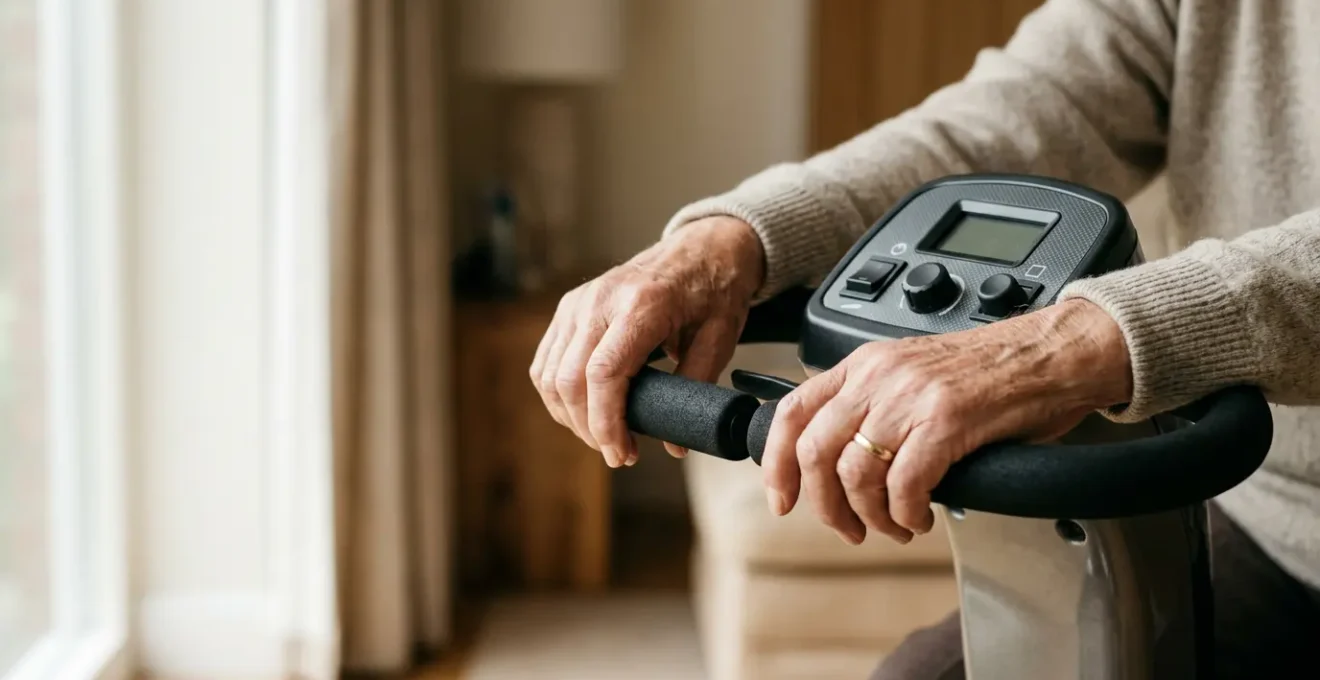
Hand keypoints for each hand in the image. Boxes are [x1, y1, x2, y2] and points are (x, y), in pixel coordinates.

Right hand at [531, 216, 764, 467]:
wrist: (702, 247)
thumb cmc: (713, 290)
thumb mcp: (719, 339)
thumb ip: (695, 389)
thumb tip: (674, 445)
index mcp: (641, 305)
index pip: (603, 373)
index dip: (606, 423)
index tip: (622, 453)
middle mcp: (600, 300)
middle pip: (569, 379)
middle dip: (588, 428)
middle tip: (618, 454)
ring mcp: (579, 301)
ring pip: (549, 374)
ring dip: (570, 416)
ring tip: (602, 437)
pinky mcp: (569, 306)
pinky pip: (547, 361)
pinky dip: (558, 394)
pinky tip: (582, 412)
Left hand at [760, 298, 1131, 544]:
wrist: (1051, 354)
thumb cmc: (993, 372)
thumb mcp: (913, 375)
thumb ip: (872, 406)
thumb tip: (840, 463)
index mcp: (865, 364)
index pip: (793, 410)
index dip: (776, 462)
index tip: (782, 499)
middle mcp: (879, 376)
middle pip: (815, 451)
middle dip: (824, 505)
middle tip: (847, 529)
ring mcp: (911, 397)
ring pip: (855, 473)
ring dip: (870, 516)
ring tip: (894, 527)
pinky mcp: (946, 421)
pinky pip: (904, 485)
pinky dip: (906, 514)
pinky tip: (922, 519)